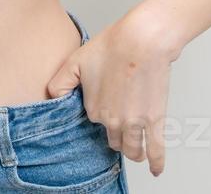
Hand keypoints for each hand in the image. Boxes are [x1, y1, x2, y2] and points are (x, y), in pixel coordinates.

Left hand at [45, 11, 178, 176]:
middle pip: (112, 139)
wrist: (142, 41)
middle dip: (114, 137)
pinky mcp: (155, 120)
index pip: (94, 122)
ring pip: (132, 149)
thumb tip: (54, 99)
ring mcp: (135, 123)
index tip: (104, 110)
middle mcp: (112, 121)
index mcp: (93, 108)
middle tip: (118, 133)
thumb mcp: (74, 61)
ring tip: (134, 151)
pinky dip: (156, 163)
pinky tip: (155, 170)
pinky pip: (156, 149)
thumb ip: (60, 83)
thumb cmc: (112, 46)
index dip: (99, 115)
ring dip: (132, 152)